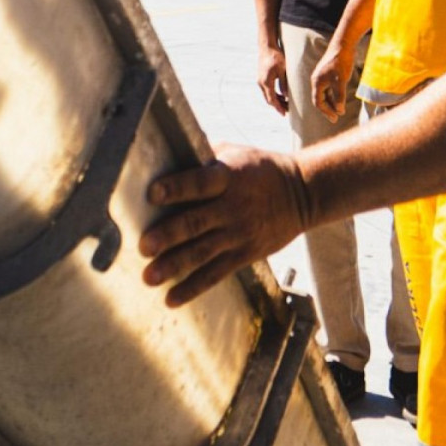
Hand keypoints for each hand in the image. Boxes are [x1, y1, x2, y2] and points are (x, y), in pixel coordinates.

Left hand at [140, 145, 308, 304]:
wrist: (302, 193)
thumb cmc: (259, 168)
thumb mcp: (235, 152)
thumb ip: (203, 155)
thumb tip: (166, 147)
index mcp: (228, 177)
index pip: (200, 183)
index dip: (177, 187)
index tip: (153, 194)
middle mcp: (233, 206)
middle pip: (197, 222)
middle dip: (169, 235)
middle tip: (144, 246)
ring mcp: (239, 233)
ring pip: (203, 252)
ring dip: (174, 265)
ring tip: (149, 277)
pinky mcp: (245, 254)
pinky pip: (216, 273)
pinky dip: (193, 287)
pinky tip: (171, 299)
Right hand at [257, 43, 288, 115]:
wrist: (267, 47)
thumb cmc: (276, 56)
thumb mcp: (282, 70)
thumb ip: (284, 83)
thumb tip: (286, 96)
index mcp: (266, 82)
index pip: (272, 99)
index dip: (278, 108)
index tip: (284, 114)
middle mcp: (261, 83)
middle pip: (269, 99)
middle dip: (278, 106)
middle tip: (287, 111)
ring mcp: (260, 80)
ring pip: (267, 95)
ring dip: (276, 101)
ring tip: (286, 104)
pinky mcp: (261, 78)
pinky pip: (267, 90)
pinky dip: (273, 95)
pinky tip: (281, 96)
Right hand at [311, 41, 352, 122]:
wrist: (342, 45)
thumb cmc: (341, 63)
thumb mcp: (341, 81)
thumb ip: (339, 97)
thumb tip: (340, 111)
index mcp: (317, 83)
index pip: (318, 102)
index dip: (326, 112)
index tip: (335, 118)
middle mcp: (316, 80)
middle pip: (319, 99)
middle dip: (328, 109)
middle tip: (336, 118)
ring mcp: (321, 77)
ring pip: (324, 94)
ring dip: (331, 103)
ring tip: (339, 111)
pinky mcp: (327, 73)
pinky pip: (328, 88)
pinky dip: (333, 95)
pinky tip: (340, 99)